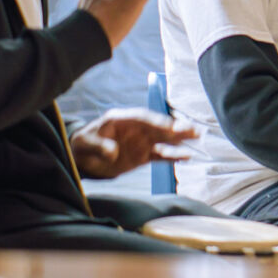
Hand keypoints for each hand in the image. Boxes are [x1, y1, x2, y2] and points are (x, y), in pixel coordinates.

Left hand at [70, 107, 197, 179]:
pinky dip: (172, 156)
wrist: (81, 158)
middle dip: (174, 128)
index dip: (156, 122)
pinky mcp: (142, 156)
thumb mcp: (84, 143)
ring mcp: (140, 142)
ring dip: (178, 139)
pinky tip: (185, 156)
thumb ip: (98, 146)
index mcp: (121, 120)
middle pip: (157, 127)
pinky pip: (160, 155)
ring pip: (163, 140)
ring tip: (196, 136)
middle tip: (192, 129)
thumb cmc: (81, 145)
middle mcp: (135, 129)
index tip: (169, 127)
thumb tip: (113, 152)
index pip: (142, 118)